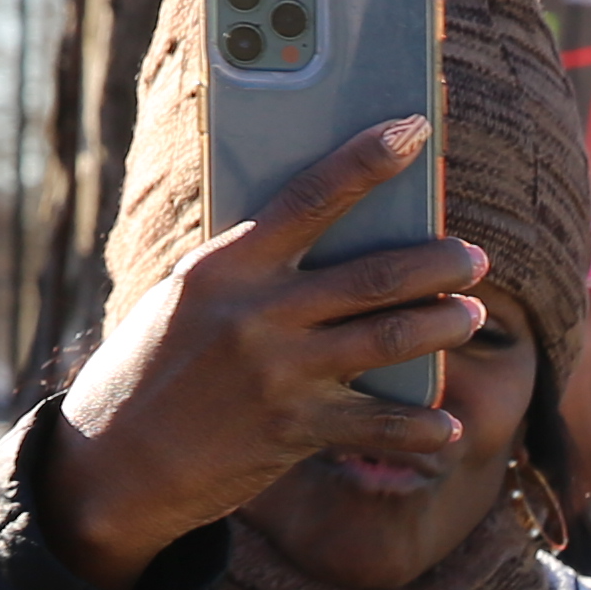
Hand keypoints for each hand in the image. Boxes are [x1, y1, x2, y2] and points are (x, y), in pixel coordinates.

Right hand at [38, 116, 493, 589]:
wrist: (115, 460)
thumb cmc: (160, 366)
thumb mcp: (192, 299)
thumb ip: (255, 271)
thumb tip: (341, 241)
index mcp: (225, 265)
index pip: (309, 198)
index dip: (367, 160)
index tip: (414, 129)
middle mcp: (257, 313)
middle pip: (375, 276)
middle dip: (439, 264)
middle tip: (474, 258)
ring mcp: (280, 373)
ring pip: (393, 339)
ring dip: (446, 325)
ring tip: (470, 316)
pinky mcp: (295, 430)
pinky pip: (382, 425)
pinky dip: (426, 427)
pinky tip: (450, 426)